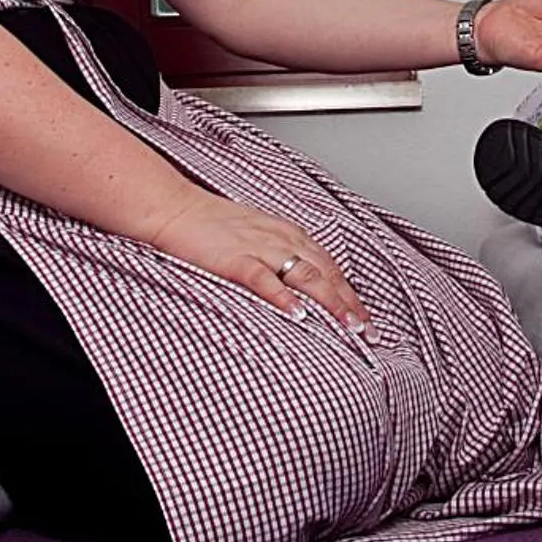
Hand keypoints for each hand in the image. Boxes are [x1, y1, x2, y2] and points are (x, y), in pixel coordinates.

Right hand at [145, 190, 370, 331]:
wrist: (175, 208)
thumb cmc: (213, 225)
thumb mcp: (257, 236)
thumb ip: (281, 257)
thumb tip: (303, 289)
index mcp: (289, 234)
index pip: (330, 267)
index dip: (351, 295)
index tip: (366, 321)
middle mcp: (281, 239)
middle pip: (327, 273)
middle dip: (350, 304)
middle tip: (366, 332)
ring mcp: (259, 247)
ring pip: (306, 276)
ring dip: (330, 302)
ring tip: (346, 326)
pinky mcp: (235, 259)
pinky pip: (265, 279)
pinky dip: (284, 296)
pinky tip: (298, 314)